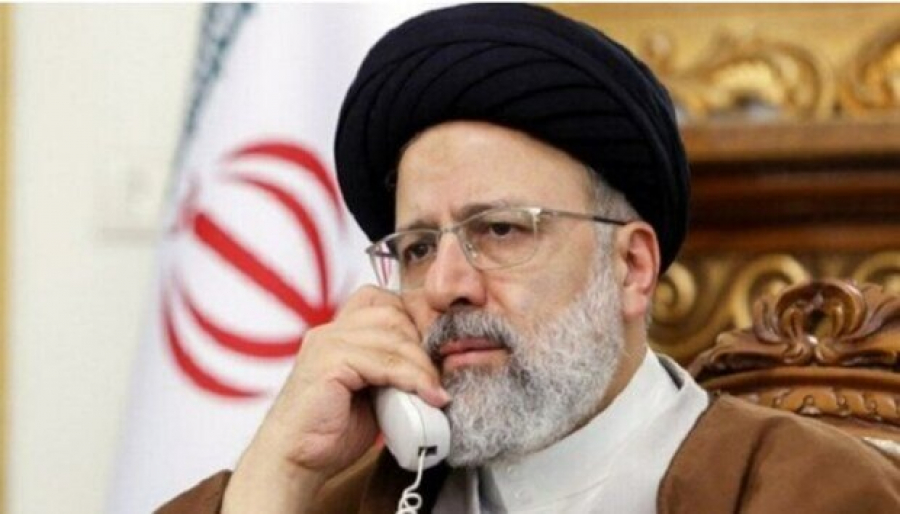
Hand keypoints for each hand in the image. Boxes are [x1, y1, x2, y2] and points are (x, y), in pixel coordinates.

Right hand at [222, 285, 448, 512]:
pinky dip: (411, 378)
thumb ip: (396, 371)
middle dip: (424, 340)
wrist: (295, 460)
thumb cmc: (331, 431)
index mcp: (340, 332)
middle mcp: (331, 331)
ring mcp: (327, 343)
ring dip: (422, 364)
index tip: (440, 348)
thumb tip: (439, 365)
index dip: (418, 319)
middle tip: (440, 373)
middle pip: (393, 311)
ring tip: (435, 391)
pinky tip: (426, 396)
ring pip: (393, 335)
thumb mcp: (374, 392)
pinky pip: (383, 361)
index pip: (387, 301)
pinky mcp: (328, 362)